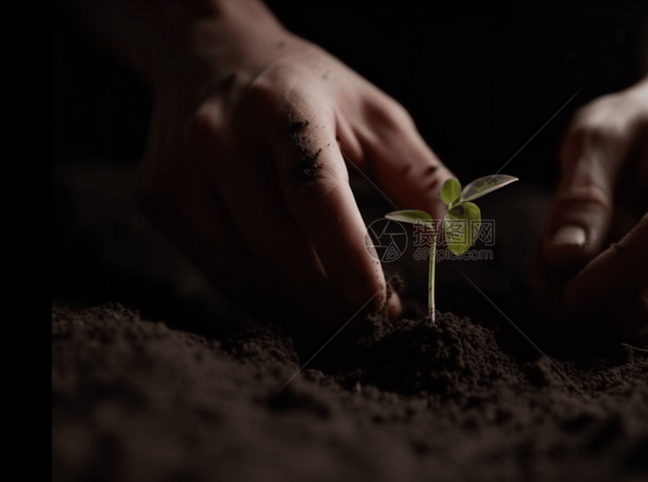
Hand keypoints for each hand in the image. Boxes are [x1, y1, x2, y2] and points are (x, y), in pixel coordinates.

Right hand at [136, 27, 452, 326]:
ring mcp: (180, 168)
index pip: (317, 197)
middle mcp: (221, 136)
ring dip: (295, 303)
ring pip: (241, 268)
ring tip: (334, 310)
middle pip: (278, 246)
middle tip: (368, 322)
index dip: (351, 260)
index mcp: (285, 108)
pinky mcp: (156, 195)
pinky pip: (215, 266)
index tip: (384, 308)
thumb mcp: (371, 113)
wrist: (208, 55)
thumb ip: (416, 172)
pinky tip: (291, 288)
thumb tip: (451, 238)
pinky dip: (258, 291)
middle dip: (329, 299)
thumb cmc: (307, 91)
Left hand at [531, 83, 647, 334]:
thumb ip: (581, 193)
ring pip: (641, 314)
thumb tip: (563, 256)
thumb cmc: (637, 128)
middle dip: (588, 295)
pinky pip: (636, 315)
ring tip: (559, 254)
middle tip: (540, 268)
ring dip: (587, 301)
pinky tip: (581, 266)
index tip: (564, 291)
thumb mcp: (597, 134)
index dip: (613, 273)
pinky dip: (598, 302)